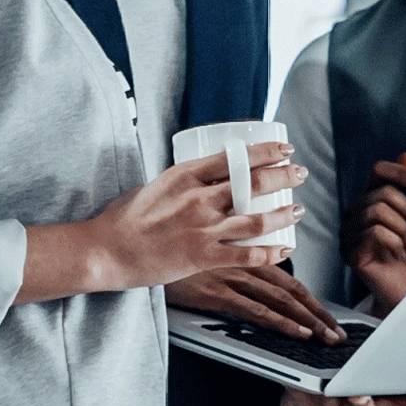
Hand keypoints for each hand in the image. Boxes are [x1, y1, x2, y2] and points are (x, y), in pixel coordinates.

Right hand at [66, 146, 304, 293]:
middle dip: (283, 176)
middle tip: (299, 173)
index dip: (266, 151)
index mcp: (185, 175)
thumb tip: (206, 178)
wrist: (106, 250)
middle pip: (253, 182)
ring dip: (284, 214)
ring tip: (299, 209)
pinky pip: (247, 255)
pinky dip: (271, 252)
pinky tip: (285, 249)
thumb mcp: (156, 186)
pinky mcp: (202, 257)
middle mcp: (198, 198)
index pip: (236, 157)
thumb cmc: (124, 219)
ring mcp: (202, 229)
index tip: (284, 148)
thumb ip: (184, 182)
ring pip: (257, 219)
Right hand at [166, 262, 344, 342]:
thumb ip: (222, 260)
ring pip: (282, 302)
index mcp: (242, 253)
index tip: (327, 315)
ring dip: (310, 321)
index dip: (309, 298)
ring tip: (328, 339)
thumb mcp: (200, 250)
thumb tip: (238, 277)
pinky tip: (299, 334)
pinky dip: (281, 323)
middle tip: (338, 334)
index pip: (286, 277)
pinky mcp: (217, 293)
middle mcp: (243, 263)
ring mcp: (231, 278)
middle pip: (292, 291)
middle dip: (319, 314)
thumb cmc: (165, 246)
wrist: (134, 243)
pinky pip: (256, 311)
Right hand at [344, 152, 405, 311]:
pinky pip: (374, 232)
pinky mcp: (350, 251)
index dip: (401, 172)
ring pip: (378, 211)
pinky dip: (395, 243)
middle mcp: (358, 213)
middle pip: (382, 192)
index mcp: (373, 200)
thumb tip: (405, 155)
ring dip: (404, 230)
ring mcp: (351, 232)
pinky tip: (398, 255)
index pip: (378, 170)